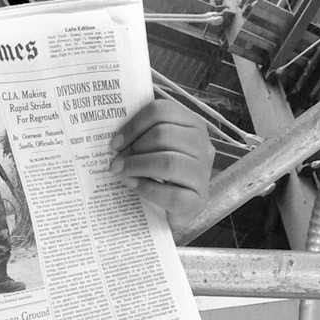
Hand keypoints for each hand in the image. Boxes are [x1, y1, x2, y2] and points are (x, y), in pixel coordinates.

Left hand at [109, 97, 211, 232]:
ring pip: (168, 162)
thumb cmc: (161, 173)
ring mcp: (203, 174)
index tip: (115, 142)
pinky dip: (146, 188)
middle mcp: (203, 146)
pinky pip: (170, 193)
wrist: (173, 208)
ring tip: (120, 172)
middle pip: (164, 134)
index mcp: (193, 125)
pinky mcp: (198, 201)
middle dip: (134, 147)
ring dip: (137, 166)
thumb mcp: (155, 147)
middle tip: (116, 161)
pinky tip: (133, 186)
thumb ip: (142, 135)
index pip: (163, 111)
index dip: (134, 125)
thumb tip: (116, 138)